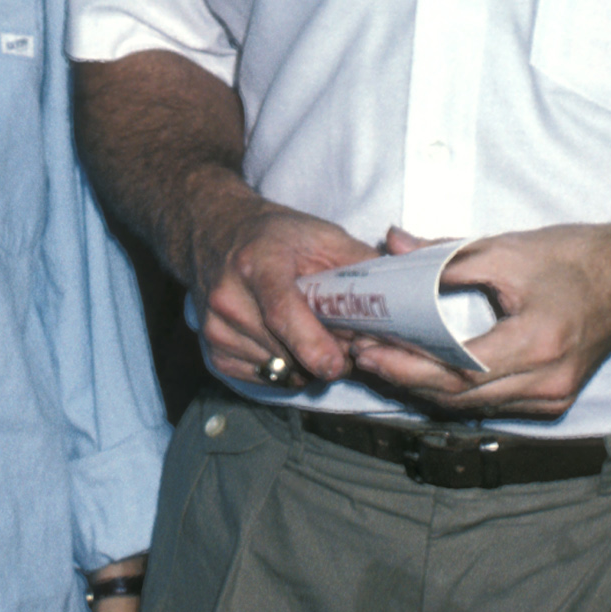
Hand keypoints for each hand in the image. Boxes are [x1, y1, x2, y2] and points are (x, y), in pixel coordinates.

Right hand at [193, 193, 377, 391]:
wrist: (216, 234)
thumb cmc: (275, 235)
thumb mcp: (321, 235)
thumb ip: (359, 265)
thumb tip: (396, 296)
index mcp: (257, 263)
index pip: (281, 313)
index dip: (311, 344)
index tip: (336, 365)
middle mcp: (228, 297)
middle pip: (283, 349)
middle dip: (324, 356)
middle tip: (345, 342)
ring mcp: (216, 328)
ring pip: (277, 369)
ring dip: (305, 365)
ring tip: (314, 336)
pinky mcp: (214, 351)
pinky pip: (262, 377)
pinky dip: (284, 369)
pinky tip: (289, 345)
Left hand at [349, 218, 610, 420]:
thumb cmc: (578, 256)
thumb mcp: (508, 247)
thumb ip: (444, 254)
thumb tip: (392, 245)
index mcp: (538, 342)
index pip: (457, 368)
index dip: (407, 363)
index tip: (369, 348)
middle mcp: (547, 381)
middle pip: (460, 396)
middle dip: (406, 378)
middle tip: (363, 357)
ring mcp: (552, 397)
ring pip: (473, 406)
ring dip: (425, 388)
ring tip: (383, 364)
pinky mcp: (553, 400)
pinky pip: (493, 404)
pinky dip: (456, 392)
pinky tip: (425, 373)